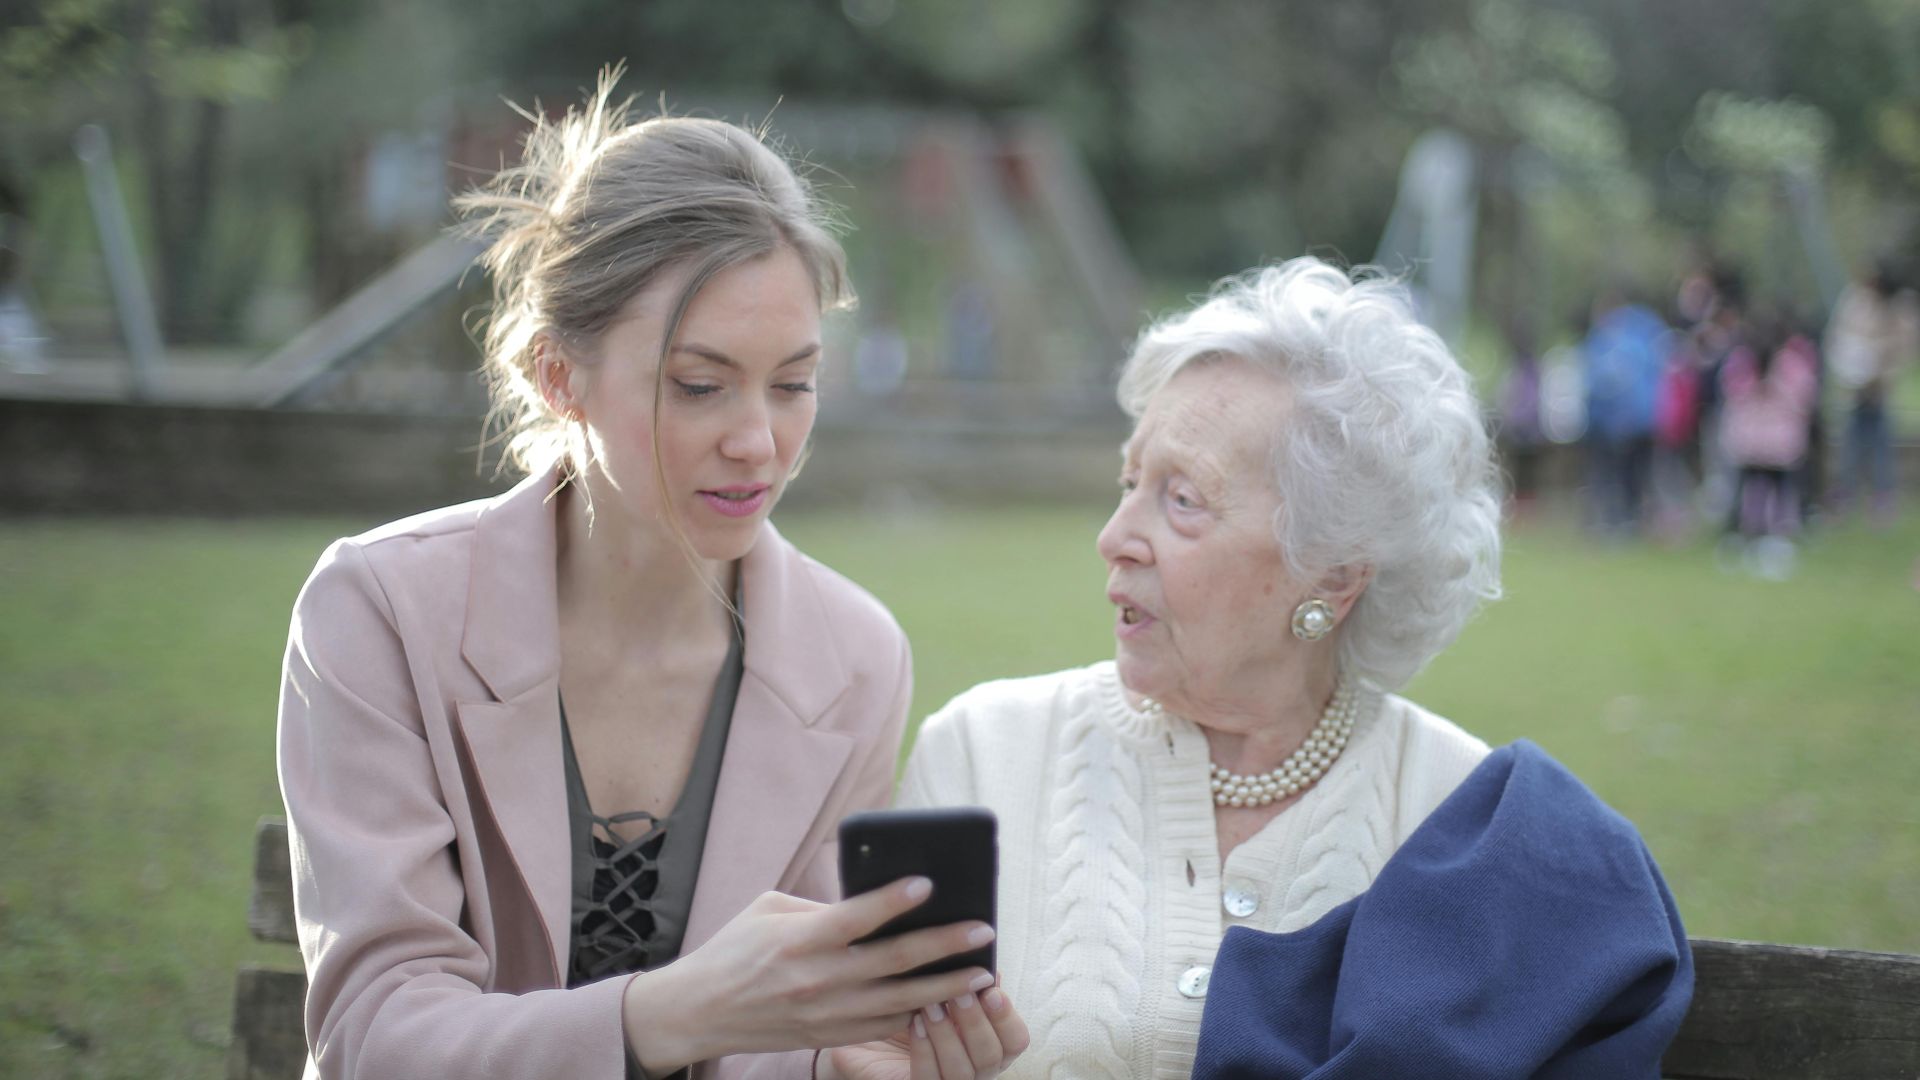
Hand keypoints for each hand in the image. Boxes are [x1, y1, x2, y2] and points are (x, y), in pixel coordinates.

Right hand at [622, 878, 997, 1072]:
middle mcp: (816, 978)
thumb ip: (821, 906)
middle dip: (944, 945)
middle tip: (983, 929)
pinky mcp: (828, 1036)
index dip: (893, 899)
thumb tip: (872, 901)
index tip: (928, 884)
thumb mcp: (769, 909)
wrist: (699, 1012)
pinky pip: (883, 1027)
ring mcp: (825, 1014)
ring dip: (945, 987)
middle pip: (893, 961)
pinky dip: (916, 1015)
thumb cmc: (735, 949)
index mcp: (799, 939)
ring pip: (899, 1002)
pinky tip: (944, 1001)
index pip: (856, 917)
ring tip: (981, 973)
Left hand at [823, 983, 1030, 1079]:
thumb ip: (960, 978)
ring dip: (948, 1035)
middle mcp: (975, 1068)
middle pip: (993, 1055)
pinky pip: (930, 1079)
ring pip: (964, 1071)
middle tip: (958, 993)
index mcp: (987, 1041)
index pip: (1016, 1040)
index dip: (1007, 1016)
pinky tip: (914, 1022)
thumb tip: (984, 958)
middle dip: (976, 1022)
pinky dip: (925, 1049)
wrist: (861, 1028)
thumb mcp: (933, 985)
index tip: (990, 988)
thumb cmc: (904, 1003)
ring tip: (930, 1005)